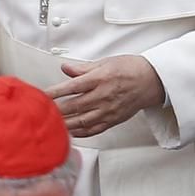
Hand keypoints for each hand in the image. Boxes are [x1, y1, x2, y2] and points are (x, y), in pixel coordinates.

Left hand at [45, 55, 164, 136]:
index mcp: (100, 79)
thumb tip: (65, 68)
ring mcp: (109, 110)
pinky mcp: (114, 120)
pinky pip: (94, 129)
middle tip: (40, 113)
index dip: (55, 92)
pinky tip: (69, 133)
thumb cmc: (131, 69)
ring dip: (65, 124)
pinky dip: (80, 133)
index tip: (41, 95)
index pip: (72, 87)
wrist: (154, 81)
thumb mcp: (105, 62)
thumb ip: (82, 68)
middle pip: (74, 106)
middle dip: (56, 110)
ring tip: (51, 125)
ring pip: (82, 121)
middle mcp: (103, 96)